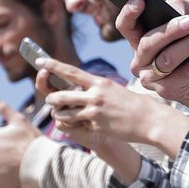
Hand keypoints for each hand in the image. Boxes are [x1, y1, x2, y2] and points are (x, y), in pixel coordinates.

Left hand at [36, 58, 177, 146]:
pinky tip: (86, 126)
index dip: (53, 66)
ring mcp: (94, 111)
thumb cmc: (133, 104)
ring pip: (64, 113)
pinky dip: (76, 126)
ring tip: (63, 114)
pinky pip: (76, 126)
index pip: (71, 71)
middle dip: (52, 98)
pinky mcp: (96, 126)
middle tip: (50, 100)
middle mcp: (95, 95)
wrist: (149, 119)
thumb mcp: (114, 90)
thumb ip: (96, 89)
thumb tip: (82, 89)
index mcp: (99, 83)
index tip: (39, 60)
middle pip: (61, 95)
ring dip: (60, 114)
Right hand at [118, 0, 188, 114]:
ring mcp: (151, 77)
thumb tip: (172, 11)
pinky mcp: (167, 91)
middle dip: (171, 30)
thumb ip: (179, 6)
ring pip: (167, 58)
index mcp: (142, 38)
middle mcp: (141, 59)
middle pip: (148, 42)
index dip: (129, 12)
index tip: (140, 0)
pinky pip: (184, 73)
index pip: (126, 25)